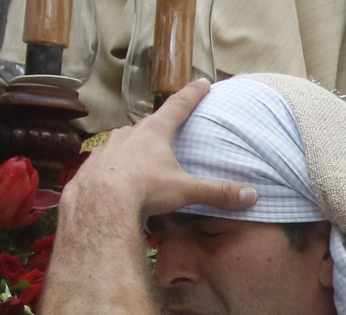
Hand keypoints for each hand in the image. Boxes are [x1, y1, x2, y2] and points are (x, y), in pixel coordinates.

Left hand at [65, 79, 256, 215]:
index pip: (178, 106)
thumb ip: (217, 192)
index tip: (202, 82)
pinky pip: (108, 159)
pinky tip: (119, 176)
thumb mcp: (185, 190)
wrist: (100, 201)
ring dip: (135, 144)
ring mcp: (109, 147)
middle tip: (168, 127)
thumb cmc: (145, 188)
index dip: (192, 94)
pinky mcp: (93, 164)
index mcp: (155, 132)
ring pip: (125, 139)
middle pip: (149, 123)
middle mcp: (130, 133)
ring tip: (142, 156)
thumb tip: (252, 196)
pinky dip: (116, 164)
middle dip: (159, 124)